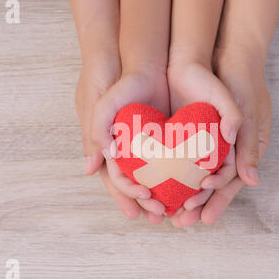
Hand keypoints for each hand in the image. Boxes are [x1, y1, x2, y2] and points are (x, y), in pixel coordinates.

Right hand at [90, 69, 170, 223]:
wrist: (146, 61)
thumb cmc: (118, 82)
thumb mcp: (101, 104)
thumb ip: (94, 132)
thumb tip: (89, 170)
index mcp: (110, 147)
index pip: (116, 178)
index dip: (125, 195)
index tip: (138, 210)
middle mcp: (129, 149)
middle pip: (137, 182)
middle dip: (147, 202)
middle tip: (161, 217)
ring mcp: (148, 144)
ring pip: (156, 176)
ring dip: (164, 193)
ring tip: (177, 210)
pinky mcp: (167, 137)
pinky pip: (174, 160)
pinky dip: (179, 174)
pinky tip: (190, 185)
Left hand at [167, 61, 243, 227]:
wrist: (214, 57)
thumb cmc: (240, 82)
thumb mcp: (247, 112)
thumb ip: (247, 144)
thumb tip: (251, 181)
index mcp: (245, 148)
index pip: (231, 180)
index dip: (217, 198)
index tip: (201, 212)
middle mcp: (226, 149)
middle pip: (212, 184)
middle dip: (198, 204)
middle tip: (182, 223)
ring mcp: (207, 143)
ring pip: (194, 176)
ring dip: (182, 195)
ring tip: (168, 215)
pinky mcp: (188, 135)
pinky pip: (180, 161)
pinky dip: (171, 176)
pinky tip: (158, 189)